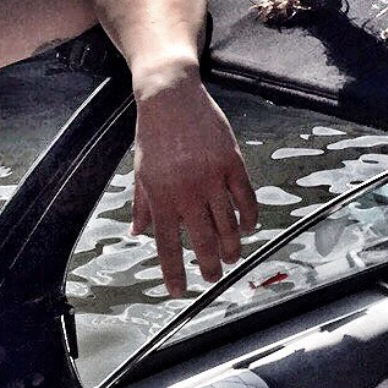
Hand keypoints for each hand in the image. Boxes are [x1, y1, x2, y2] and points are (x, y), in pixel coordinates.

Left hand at [130, 78, 257, 296]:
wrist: (169, 96)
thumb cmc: (152, 134)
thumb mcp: (140, 170)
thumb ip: (141, 204)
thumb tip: (137, 233)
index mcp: (160, 194)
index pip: (167, 243)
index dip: (173, 271)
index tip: (179, 291)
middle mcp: (187, 190)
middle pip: (202, 240)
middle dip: (208, 265)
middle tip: (212, 277)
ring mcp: (212, 176)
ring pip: (229, 225)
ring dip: (231, 247)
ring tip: (231, 258)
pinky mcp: (232, 162)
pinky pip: (246, 199)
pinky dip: (249, 218)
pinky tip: (248, 228)